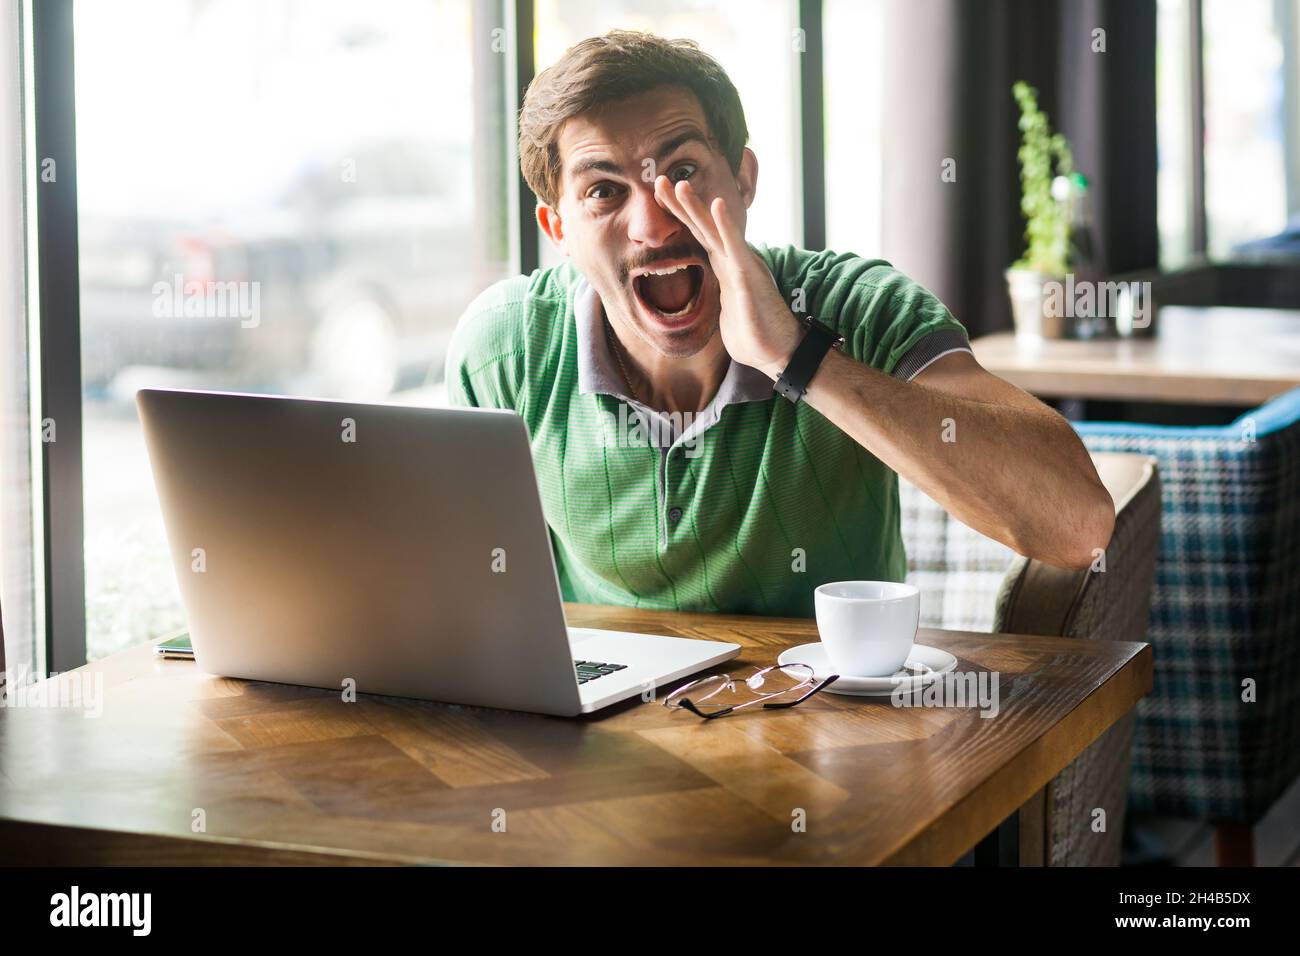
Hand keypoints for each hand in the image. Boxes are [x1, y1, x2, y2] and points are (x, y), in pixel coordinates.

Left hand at [653, 176, 802, 378]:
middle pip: (703, 227)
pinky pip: (736, 248)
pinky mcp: (749, 278)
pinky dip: (727, 226)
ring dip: (698, 207)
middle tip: (659, 180)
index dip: (679, 215)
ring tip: (681, 185)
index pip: (699, 236)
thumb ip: (720, 298)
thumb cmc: (755, 334)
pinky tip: (718, 205)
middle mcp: (733, 260)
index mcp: (725, 267)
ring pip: (717, 231)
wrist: (779, 352)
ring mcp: (742, 267)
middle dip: (680, 204)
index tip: (658, 196)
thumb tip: (713, 299)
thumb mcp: (728, 311)